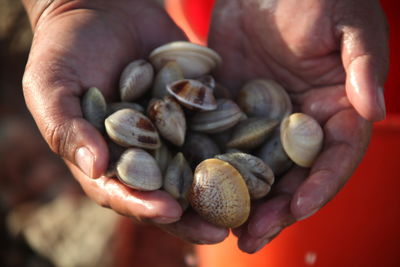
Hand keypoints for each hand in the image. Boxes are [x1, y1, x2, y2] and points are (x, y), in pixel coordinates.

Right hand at [22, 0, 227, 243]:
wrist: (103, 9)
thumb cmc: (66, 49)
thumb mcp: (52, 87)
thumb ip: (67, 128)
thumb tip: (95, 167)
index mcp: (106, 158)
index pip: (124, 193)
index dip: (144, 206)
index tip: (169, 212)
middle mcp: (142, 151)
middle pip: (168, 190)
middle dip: (193, 212)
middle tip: (221, 230)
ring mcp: (171, 131)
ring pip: (198, 167)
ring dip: (221, 188)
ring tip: (248, 205)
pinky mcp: (193, 109)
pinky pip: (215, 129)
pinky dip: (234, 144)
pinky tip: (258, 158)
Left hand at [209, 0, 387, 251]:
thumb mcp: (350, 24)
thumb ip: (363, 65)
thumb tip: (374, 108)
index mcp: (336, 110)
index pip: (333, 159)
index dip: (319, 187)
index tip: (297, 209)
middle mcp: (299, 123)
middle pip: (289, 175)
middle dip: (272, 209)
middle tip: (248, 239)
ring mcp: (263, 119)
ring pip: (253, 167)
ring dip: (238, 199)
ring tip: (219, 227)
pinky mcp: (231, 107)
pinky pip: (220, 140)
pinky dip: (210, 165)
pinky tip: (194, 187)